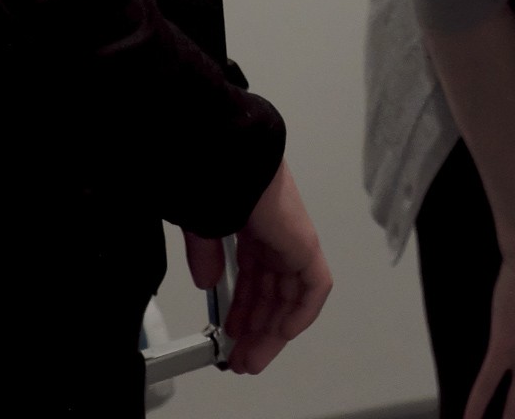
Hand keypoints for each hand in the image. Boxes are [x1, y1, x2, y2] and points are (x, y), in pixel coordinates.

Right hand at [185, 160, 331, 374]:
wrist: (227, 156)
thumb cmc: (213, 178)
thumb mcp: (201, 227)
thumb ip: (206, 254)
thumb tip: (207, 280)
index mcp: (252, 225)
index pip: (254, 277)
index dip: (243, 309)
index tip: (230, 334)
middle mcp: (274, 233)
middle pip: (272, 292)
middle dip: (256, 328)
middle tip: (242, 357)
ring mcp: (290, 238)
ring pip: (290, 295)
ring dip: (273, 329)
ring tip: (253, 358)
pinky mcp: (303, 242)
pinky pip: (313, 286)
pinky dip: (301, 312)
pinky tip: (281, 333)